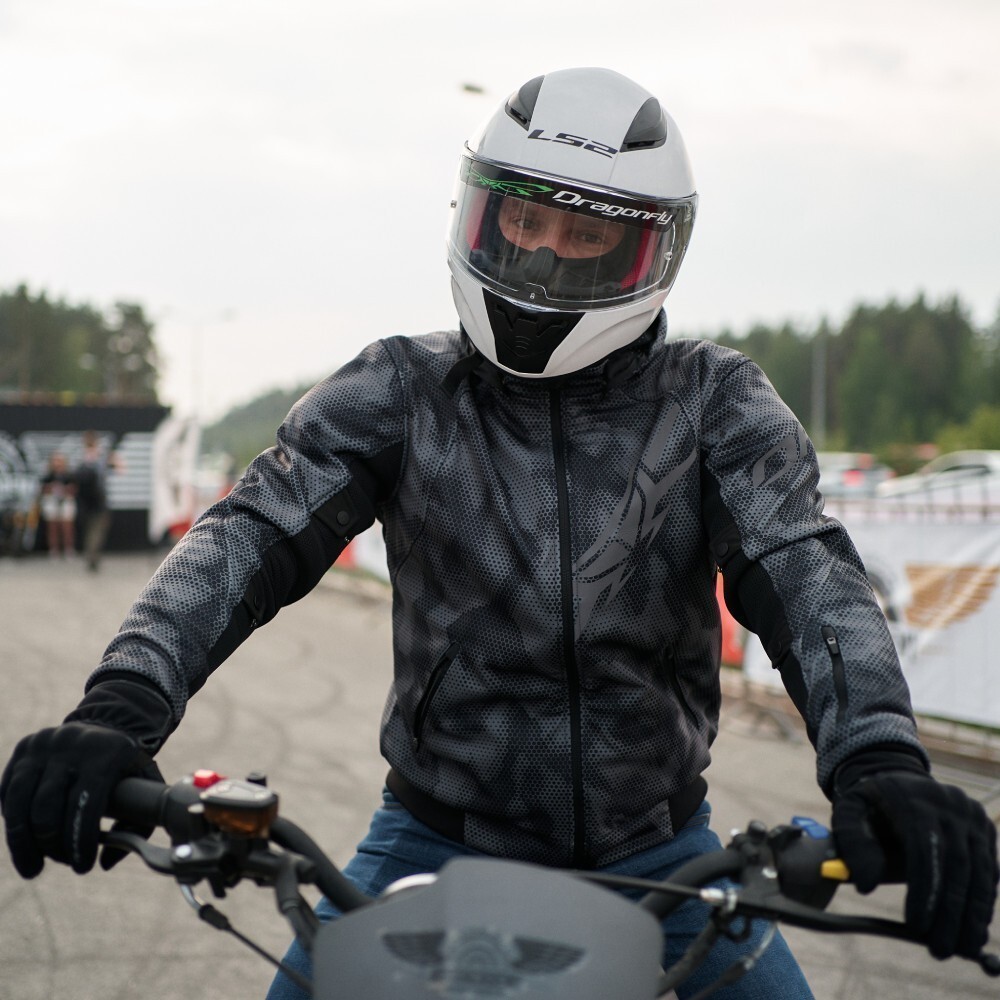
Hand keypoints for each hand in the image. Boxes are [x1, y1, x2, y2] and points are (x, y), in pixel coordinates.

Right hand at [1, 723, 162, 877]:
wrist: (108, 722)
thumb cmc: (128, 766)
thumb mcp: (147, 784)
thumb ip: (138, 825)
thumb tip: (105, 863)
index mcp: (106, 752)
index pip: (85, 803)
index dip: (80, 841)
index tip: (83, 867)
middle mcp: (71, 744)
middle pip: (47, 807)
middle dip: (53, 845)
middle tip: (64, 862)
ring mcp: (42, 744)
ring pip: (19, 803)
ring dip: (23, 843)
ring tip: (32, 869)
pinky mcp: (22, 750)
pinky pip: (8, 794)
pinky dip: (14, 821)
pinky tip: (25, 840)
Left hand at [832, 762, 997, 958]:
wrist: (896, 778)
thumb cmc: (869, 804)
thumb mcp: (848, 813)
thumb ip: (851, 844)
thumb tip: (864, 886)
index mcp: (914, 799)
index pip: (925, 851)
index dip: (924, 892)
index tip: (916, 927)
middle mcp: (950, 805)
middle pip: (958, 865)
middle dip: (951, 912)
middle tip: (940, 949)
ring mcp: (972, 815)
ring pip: (980, 871)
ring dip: (973, 914)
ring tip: (961, 948)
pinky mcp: (985, 828)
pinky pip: (990, 869)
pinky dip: (984, 901)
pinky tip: (974, 928)